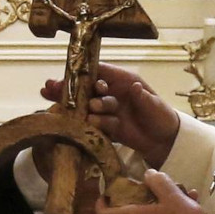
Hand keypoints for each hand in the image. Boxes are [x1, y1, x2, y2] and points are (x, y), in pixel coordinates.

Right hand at [43, 63, 178, 167]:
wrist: (164, 141)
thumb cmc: (161, 115)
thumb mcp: (155, 105)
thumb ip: (144, 98)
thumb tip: (136, 88)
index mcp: (122, 81)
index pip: (99, 72)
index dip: (83, 73)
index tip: (67, 75)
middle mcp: (111, 93)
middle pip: (85, 88)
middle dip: (68, 88)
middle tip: (49, 88)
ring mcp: (106, 110)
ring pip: (86, 106)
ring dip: (78, 108)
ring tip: (70, 110)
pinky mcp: (104, 127)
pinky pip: (91, 124)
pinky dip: (83, 124)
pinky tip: (71, 124)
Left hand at [94, 169, 204, 213]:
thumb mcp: (171, 195)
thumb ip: (157, 182)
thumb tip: (148, 174)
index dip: (101, 204)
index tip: (108, 191)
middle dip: (132, 199)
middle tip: (141, 187)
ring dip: (157, 202)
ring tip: (179, 188)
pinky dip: (170, 211)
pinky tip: (192, 198)